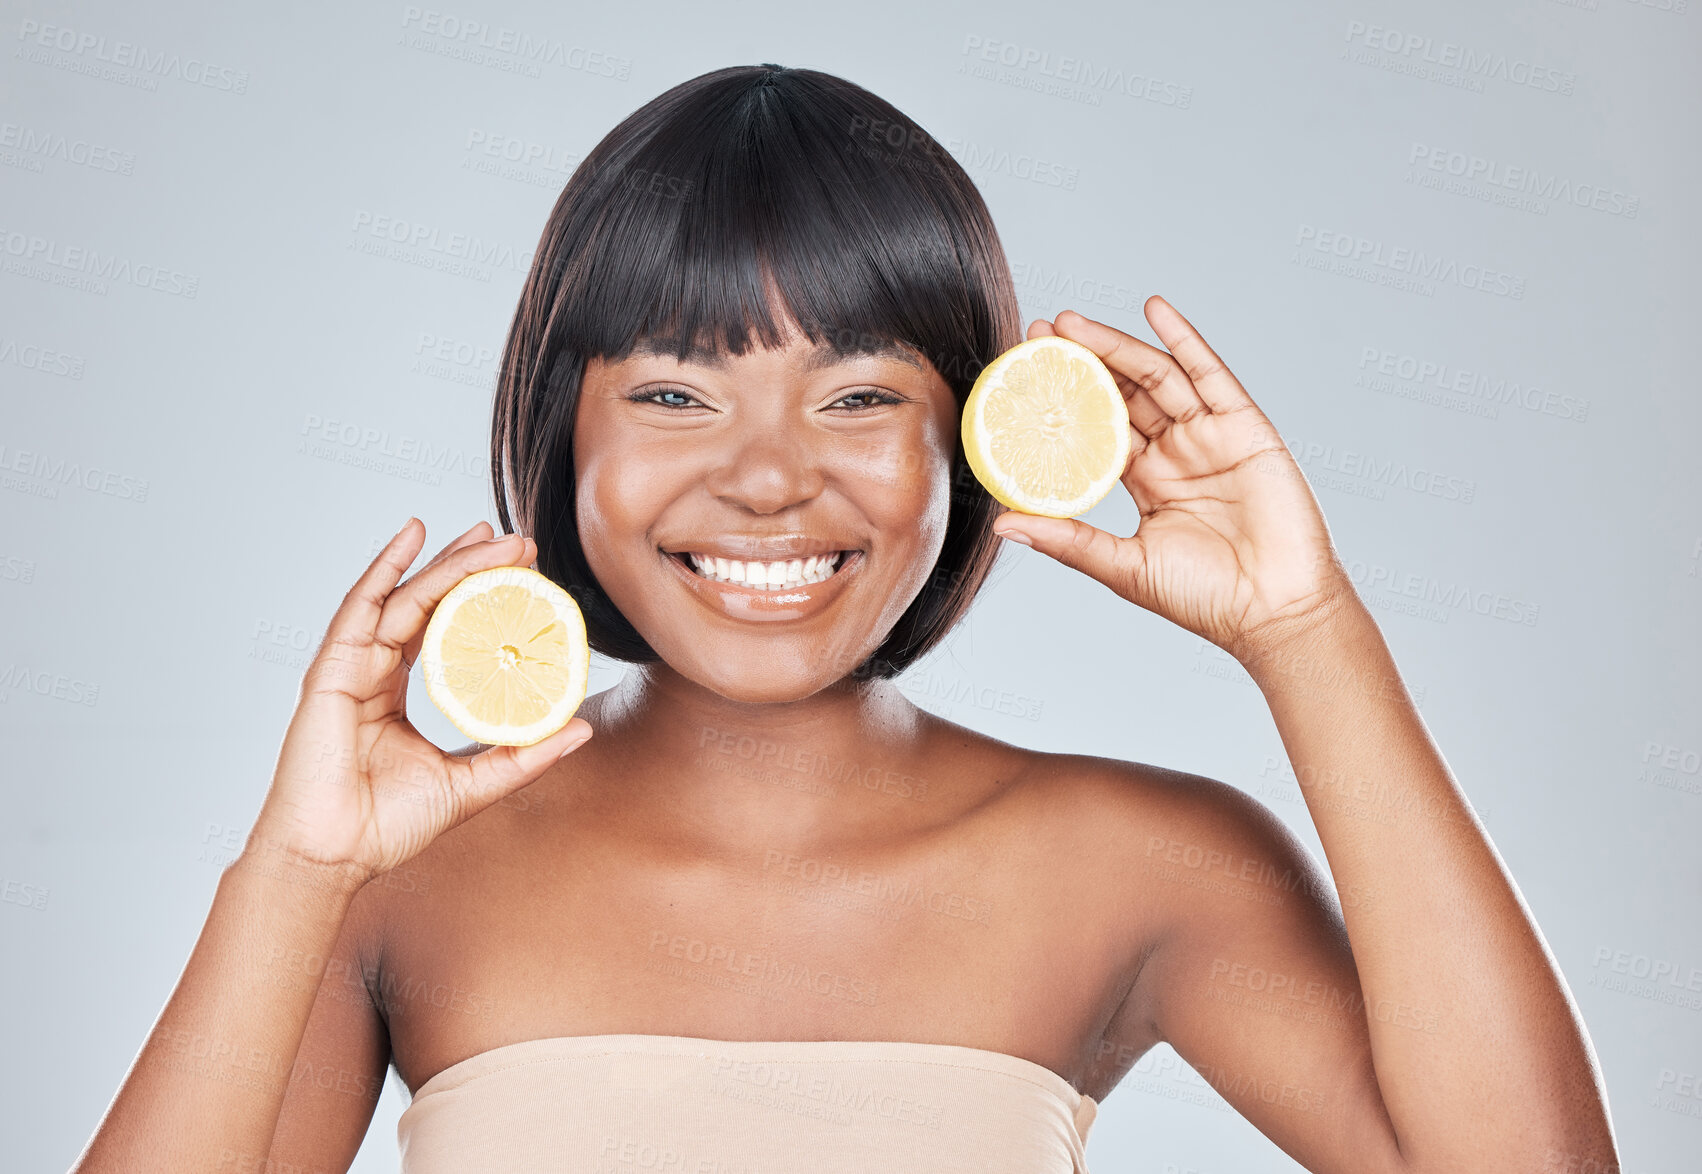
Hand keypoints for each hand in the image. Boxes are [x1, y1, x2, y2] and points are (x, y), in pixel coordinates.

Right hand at [247, 519, 592, 881]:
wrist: (334, 858)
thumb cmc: (386, 828)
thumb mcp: (472, 786)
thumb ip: (523, 756)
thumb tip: (581, 729)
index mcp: (398, 696)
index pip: (443, 629)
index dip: (480, 598)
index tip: (524, 574)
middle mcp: (374, 673)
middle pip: (427, 603)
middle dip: (472, 567)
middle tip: (519, 542)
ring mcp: (351, 669)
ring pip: (405, 598)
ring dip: (449, 563)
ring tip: (492, 535)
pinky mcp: (332, 672)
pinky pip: (362, 608)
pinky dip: (385, 568)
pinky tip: (412, 535)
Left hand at [989, 297, 1355, 662]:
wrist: (1275, 612)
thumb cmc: (1205, 598)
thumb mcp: (1124, 567)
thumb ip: (1068, 539)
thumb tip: (1002, 523)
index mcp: (1146, 482)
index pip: (1096, 429)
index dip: (1063, 401)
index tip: (1024, 374)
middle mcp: (1176, 454)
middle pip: (1122, 394)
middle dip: (1082, 361)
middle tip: (1040, 332)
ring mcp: (1210, 438)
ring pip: (1156, 378)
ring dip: (1116, 345)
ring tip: (1073, 323)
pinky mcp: (1245, 429)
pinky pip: (1211, 375)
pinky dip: (1184, 340)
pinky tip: (1155, 309)